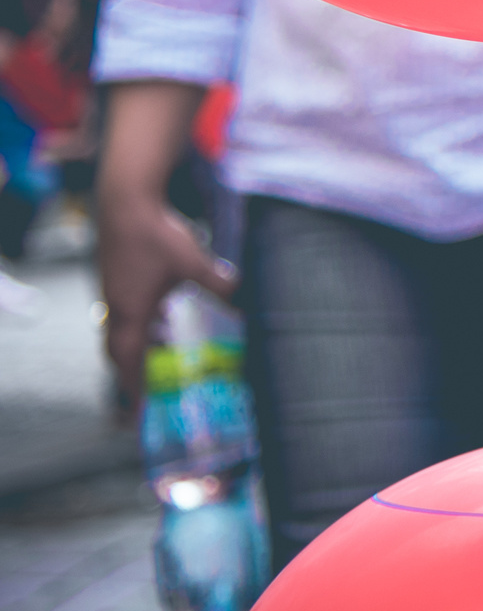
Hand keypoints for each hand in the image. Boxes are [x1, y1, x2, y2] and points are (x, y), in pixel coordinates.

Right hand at [94, 185, 235, 418]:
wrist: (125, 201)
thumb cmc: (156, 234)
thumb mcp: (193, 262)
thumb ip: (217, 284)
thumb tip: (241, 298)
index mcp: (131, 311)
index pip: (127, 360)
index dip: (133, 386)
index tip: (139, 410)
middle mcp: (117, 306)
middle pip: (118, 350)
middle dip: (131, 373)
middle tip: (145, 392)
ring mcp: (113, 291)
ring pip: (121, 329)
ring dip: (138, 346)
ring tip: (162, 353)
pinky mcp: (116, 276)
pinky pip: (126, 310)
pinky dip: (141, 322)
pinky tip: (164, 313)